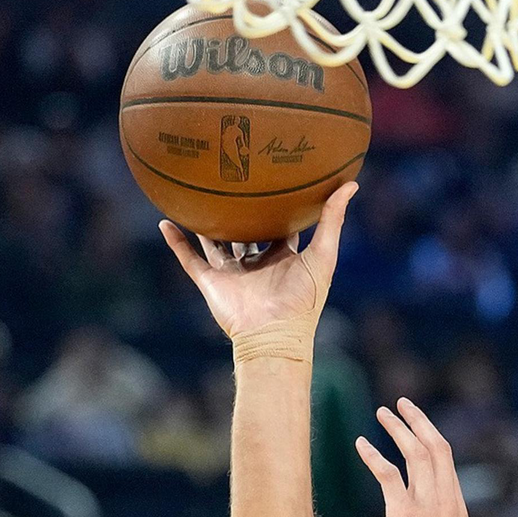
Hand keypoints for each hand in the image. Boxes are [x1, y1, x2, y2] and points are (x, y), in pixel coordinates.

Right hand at [160, 182, 356, 340]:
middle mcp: (256, 265)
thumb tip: (352, 182)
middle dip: (240, 213)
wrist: (274, 335)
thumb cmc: (304, 300)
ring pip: (215, 243)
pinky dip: (177, 243)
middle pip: (246, 233)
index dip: (279, 207)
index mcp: (284, 259)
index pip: (281, 228)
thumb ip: (333, 219)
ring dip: (205, 224)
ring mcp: (232, 274)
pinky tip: (165, 222)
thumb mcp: (323, 254)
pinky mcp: (211, 283)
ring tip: (194, 198)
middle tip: (233, 181)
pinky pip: (189, 259)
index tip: (275, 181)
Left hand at [356, 399, 468, 516]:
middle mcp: (446, 501)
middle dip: (418, 420)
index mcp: (458, 507)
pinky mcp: (404, 516)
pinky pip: (389, 474)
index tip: (415, 422)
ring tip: (381, 412)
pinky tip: (361, 443)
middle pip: (436, 446)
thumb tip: (424, 513)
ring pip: (415, 453)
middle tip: (401, 402)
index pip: (446, 460)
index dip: (429, 436)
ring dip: (397, 428)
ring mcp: (427, 507)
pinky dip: (374, 455)